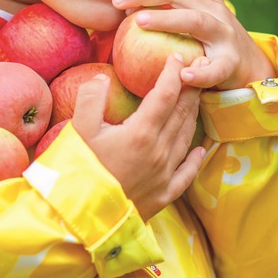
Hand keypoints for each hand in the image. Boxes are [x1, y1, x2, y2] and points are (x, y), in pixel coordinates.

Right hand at [72, 53, 205, 221]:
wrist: (80, 220)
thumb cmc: (77, 172)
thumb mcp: (78, 131)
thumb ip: (91, 99)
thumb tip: (103, 77)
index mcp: (141, 133)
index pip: (165, 95)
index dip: (173, 74)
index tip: (178, 57)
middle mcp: (159, 152)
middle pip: (181, 114)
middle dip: (189, 90)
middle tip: (197, 71)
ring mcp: (163, 175)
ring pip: (185, 139)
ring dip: (192, 116)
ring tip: (196, 100)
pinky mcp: (162, 196)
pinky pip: (186, 174)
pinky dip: (195, 159)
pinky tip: (200, 150)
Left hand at [111, 0, 275, 90]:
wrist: (252, 65)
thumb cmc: (221, 36)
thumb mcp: (215, 9)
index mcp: (205, 1)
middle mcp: (214, 13)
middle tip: (118, 2)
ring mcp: (224, 37)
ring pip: (196, 22)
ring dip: (167, 19)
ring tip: (139, 22)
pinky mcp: (230, 63)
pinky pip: (215, 68)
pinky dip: (200, 72)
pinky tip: (183, 74)